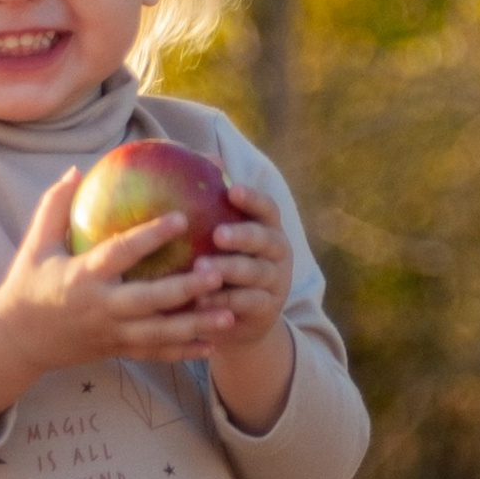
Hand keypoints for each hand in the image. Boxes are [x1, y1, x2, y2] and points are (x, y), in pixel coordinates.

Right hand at [0, 168, 247, 427]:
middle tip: (219, 272)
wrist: (17, 340)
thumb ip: (55, 207)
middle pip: (150, 300)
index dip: (151, 236)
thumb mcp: (35, 244)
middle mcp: (101, 307)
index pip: (121, 253)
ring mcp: (111, 332)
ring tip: (230, 313)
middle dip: (186, 289)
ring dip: (197, 325)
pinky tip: (214, 345)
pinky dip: (185, 351)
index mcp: (83, 276)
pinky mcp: (117, 350)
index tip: (181, 219)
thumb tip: (78, 170)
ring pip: (160, 332)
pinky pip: (156, 353)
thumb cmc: (28, 284)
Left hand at [206, 182, 296, 435]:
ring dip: (230, 269)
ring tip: (201, 268)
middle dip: (243, 235)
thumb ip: (212, 205)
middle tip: (217, 234)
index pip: (267, 209)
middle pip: (266, 239)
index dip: (252, 199)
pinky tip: (202, 300)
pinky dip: (226, 301)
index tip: (231, 190)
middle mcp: (278, 252)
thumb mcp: (219, 239)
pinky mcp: (267, 310)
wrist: (238, 319)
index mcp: (267, 229)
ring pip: (257, 273)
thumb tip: (204, 159)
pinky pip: (248, 303)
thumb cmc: (222, 265)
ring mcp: (276, 282)